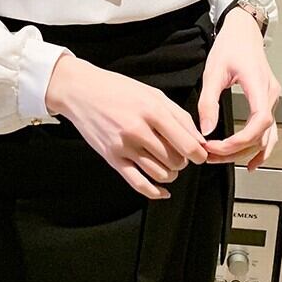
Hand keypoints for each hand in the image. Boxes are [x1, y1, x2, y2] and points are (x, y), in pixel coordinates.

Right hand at [46, 54, 208, 198]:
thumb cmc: (118, 89)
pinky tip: (162, 191)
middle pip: (175, 161)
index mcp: (152, 111)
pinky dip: (155, 192)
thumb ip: (179, 116)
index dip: (199, 154)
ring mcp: (123, 146)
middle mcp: (138, 130)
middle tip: (177, 153)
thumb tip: (199, 140)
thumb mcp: (153, 94)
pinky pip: (138, 184)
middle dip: (183, 161)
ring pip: (160, 174)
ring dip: (170, 174)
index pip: (187, 145)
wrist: (81, 91)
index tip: (199, 154)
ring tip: (167, 164)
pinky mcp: (112, 158)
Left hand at [197, 8, 281, 170]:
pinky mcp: (267, 102)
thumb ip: (209, 101)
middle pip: (261, 134)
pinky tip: (250, 161)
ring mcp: (272, 100)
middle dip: (235, 150)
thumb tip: (205, 129)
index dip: (241, 140)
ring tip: (222, 160)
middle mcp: (270, 95)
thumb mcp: (213, 71)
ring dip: (245, 152)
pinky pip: (269, 131)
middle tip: (210, 155)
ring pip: (266, 136)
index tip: (218, 147)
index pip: (260, 121)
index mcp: (259, 85)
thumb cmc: (230, 46)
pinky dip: (261, 148)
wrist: (244, 31)